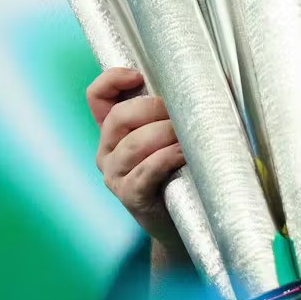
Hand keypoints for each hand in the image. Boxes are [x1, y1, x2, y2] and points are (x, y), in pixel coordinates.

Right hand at [86, 68, 186, 248]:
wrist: (183, 224)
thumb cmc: (181, 172)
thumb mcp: (170, 138)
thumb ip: (172, 111)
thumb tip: (203, 79)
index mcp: (112, 132)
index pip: (97, 96)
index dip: (112, 79)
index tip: (138, 75)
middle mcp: (106, 151)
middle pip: (120, 117)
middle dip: (154, 109)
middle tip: (182, 113)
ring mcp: (114, 175)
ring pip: (134, 144)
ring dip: (166, 134)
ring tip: (189, 136)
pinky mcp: (129, 196)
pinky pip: (145, 170)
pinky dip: (167, 158)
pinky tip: (185, 155)